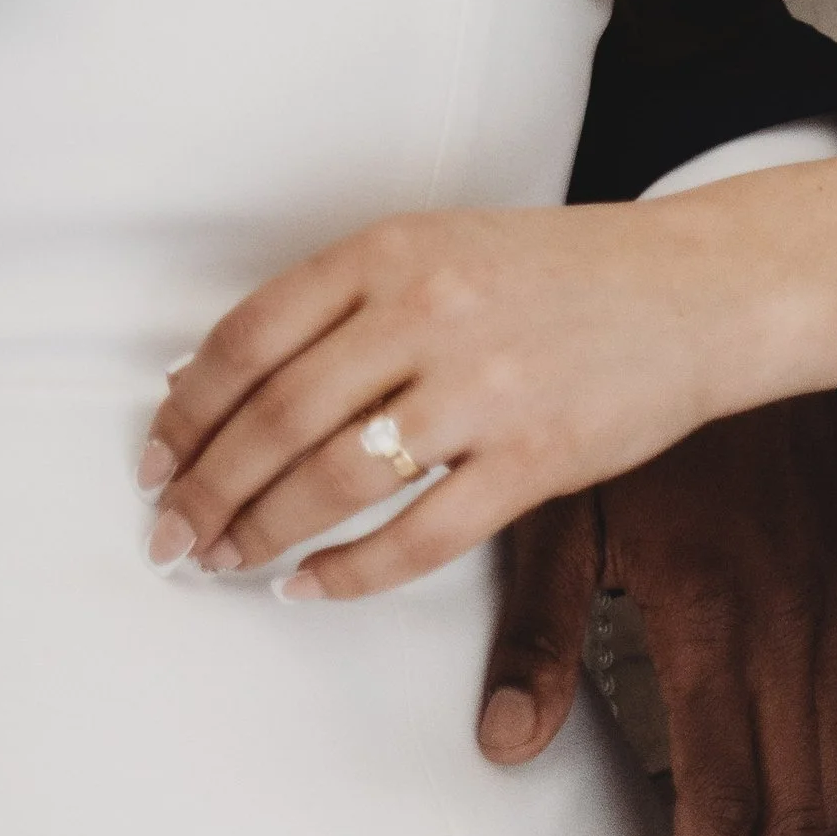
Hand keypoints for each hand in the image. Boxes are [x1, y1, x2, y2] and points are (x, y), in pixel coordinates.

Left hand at [137, 200, 761, 595]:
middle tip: (169, 531)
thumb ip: (327, 306)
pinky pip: (421, 535)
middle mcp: (423, 313)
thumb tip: (205, 379)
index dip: (189, 407)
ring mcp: (480, 389)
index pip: (249, 335)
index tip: (153, 456)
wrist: (683, 290)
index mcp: (385, 252)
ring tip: (224, 560)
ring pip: (336, 477)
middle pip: (278, 414)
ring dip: (264, 530)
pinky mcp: (534, 461)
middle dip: (208, 484)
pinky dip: (351, 572)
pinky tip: (309, 586)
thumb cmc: (541, 273)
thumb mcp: (426, 249)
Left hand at [484, 415, 836, 835]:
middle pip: (794, 814)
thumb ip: (535, 625)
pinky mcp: (836, 606)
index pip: (725, 789)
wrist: (723, 310)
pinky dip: (815, 813)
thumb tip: (505, 742)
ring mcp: (823, 618)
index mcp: (713, 608)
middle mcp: (784, 626)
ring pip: (832, 788)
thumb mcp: (561, 504)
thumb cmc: (632, 407)